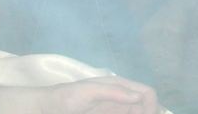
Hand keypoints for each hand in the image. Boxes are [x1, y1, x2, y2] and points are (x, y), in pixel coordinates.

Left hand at [0, 79, 158, 113]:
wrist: (45, 108)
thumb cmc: (65, 97)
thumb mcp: (88, 90)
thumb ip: (113, 91)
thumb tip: (139, 96)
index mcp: (120, 86)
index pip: (147, 93)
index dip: (152, 105)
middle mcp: (121, 98)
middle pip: (146, 106)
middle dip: (150, 113)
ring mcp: (115, 110)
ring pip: (136, 113)